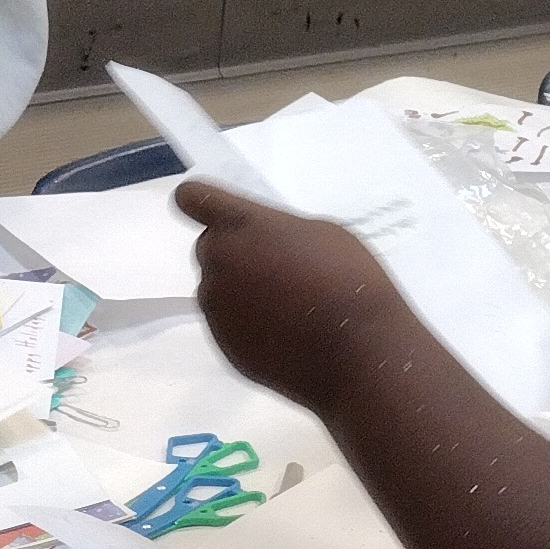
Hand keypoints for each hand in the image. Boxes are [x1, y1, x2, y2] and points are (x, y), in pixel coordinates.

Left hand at [176, 177, 395, 404]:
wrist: (357, 350)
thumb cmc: (348, 280)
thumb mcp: (322, 233)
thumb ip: (279, 231)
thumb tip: (265, 245)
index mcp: (242, 225)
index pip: (192, 198)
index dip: (198, 201)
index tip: (212, 210)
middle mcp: (219, 262)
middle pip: (209, 246)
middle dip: (235, 252)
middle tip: (277, 268)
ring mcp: (216, 307)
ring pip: (218, 287)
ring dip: (240, 290)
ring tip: (286, 307)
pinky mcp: (221, 344)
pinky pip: (228, 323)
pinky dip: (248, 324)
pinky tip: (284, 333)